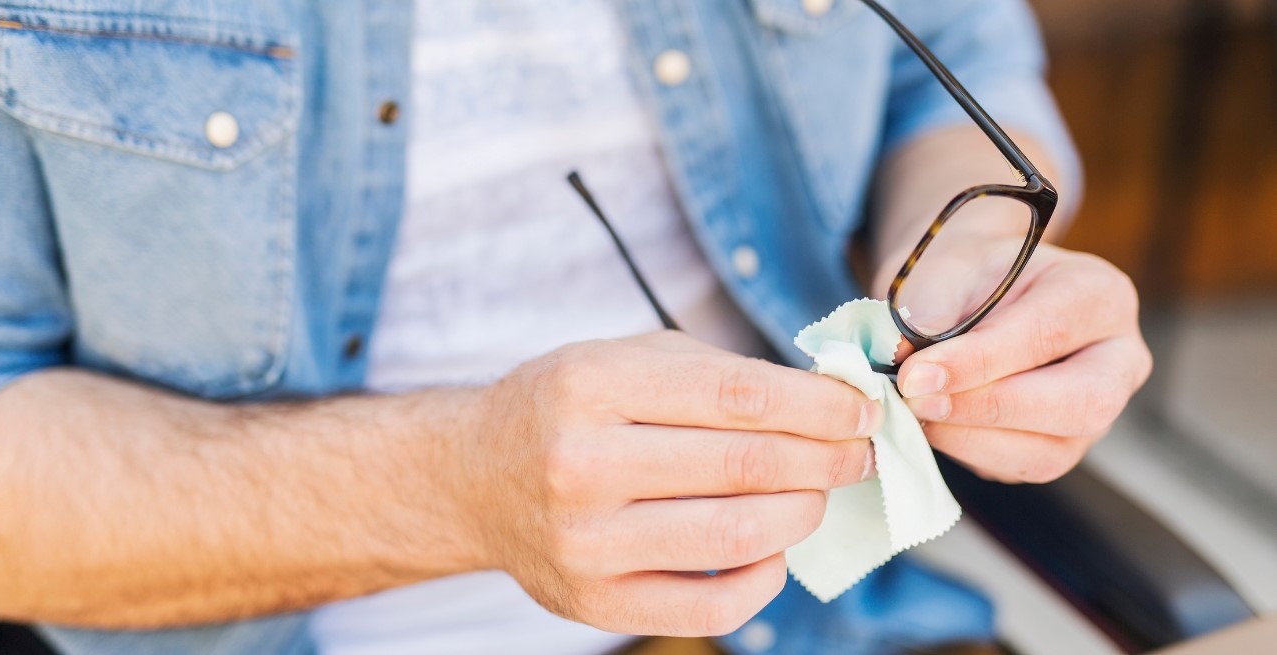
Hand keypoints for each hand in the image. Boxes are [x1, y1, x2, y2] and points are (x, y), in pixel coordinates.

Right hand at [456, 332, 880, 635]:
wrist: (476, 477)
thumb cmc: (566, 408)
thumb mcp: (624, 358)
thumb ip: (718, 373)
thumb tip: (826, 399)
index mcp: (591, 387)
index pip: (738, 397)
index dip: (819, 405)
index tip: (862, 407)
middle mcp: (581, 465)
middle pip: (745, 466)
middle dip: (826, 458)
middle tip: (858, 452)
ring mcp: (586, 543)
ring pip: (736, 537)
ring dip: (803, 513)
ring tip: (818, 494)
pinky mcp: (595, 602)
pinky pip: (711, 606)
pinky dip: (764, 578)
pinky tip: (774, 548)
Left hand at [876, 241, 1151, 482]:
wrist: (968, 294)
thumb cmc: (966, 277)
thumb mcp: (948, 271)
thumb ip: (935, 313)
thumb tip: (916, 370)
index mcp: (1099, 295)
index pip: (1049, 334)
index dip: (979, 361)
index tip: (917, 374)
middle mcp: (1118, 359)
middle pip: (1080, 405)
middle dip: (989, 409)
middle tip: (919, 400)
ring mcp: (1097, 413)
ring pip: (1050, 452)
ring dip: (970, 438)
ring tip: (916, 411)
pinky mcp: (1062, 447)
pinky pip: (1020, 468)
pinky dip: (967, 451)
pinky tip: (931, 424)